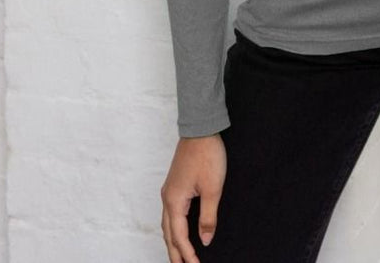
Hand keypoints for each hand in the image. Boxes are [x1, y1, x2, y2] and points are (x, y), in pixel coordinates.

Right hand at [160, 133, 226, 262]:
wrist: (201, 129)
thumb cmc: (207, 155)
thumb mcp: (212, 189)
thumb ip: (208, 217)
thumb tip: (205, 240)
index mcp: (174, 201)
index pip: (179, 236)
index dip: (187, 254)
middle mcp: (167, 197)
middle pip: (168, 233)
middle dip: (174, 253)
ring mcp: (169, 190)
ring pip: (167, 223)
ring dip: (172, 241)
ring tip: (179, 256)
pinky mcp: (174, 184)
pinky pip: (171, 213)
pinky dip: (174, 227)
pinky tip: (180, 230)